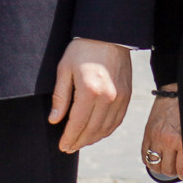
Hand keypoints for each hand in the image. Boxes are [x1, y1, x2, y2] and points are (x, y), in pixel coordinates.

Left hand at [50, 38, 132, 153]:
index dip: (69, 138)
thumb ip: (60, 97)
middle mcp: (108, 97)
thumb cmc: (83, 50)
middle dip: (79, 142)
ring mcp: (120, 97)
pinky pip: (117, 120)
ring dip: (93, 139)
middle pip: (92, 130)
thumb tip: (54, 119)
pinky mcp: (127, 95)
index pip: (78, 124)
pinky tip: (98, 133)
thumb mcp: (64, 69)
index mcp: (90, 91)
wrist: (109, 35)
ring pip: (106, 128)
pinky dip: (107, 130)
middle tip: (69, 148)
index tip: (62, 146)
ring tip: (81, 142)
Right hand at [141, 87, 182, 179]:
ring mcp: (155, 137)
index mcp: (182, 140)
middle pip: (168, 170)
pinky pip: (144, 156)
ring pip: (155, 166)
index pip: (182, 170)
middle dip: (174, 170)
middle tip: (178, 165)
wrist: (176, 92)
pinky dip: (150, 160)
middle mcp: (168, 140)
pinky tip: (158, 157)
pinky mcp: (147, 133)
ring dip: (162, 167)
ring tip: (169, 162)